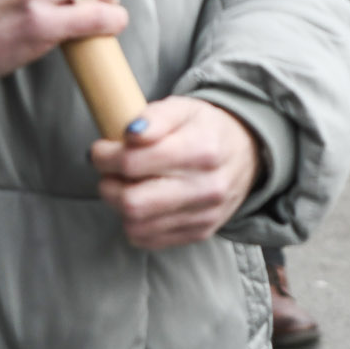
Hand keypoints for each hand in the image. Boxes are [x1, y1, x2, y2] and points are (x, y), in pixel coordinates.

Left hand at [90, 96, 261, 250]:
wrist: (248, 154)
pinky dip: (135, 223)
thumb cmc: (206, 128)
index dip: (105, 156)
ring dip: (119, 205)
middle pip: (132, 202)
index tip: (101, 150)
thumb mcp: (184, 109)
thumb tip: (130, 134)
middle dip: (108, 185)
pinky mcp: (200, 232)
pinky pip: (148, 239)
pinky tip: (142, 202)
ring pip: (136, 225)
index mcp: (202, 149)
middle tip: (109, 171)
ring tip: (125, 185)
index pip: (133, 162)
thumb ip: (155, 117)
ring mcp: (204, 214)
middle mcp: (206, 187)